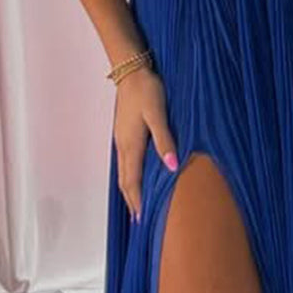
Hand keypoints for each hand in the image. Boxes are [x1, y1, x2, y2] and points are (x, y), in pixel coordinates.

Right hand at [113, 66, 178, 221]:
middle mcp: (123, 146)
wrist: (130, 71)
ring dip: (130, 192)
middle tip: (139, 222)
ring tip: (136, 207)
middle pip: (125, 182)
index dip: (138, 201)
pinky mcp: (123, 135)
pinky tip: (135, 179)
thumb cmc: (147, 90)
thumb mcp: (158, 114)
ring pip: (124, 173)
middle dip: (132, 202)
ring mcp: (121, 141)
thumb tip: (171, 166)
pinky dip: (129, 178)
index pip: (133, 181)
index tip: (142, 220)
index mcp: (132, 145)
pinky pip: (125, 164)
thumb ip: (165, 140)